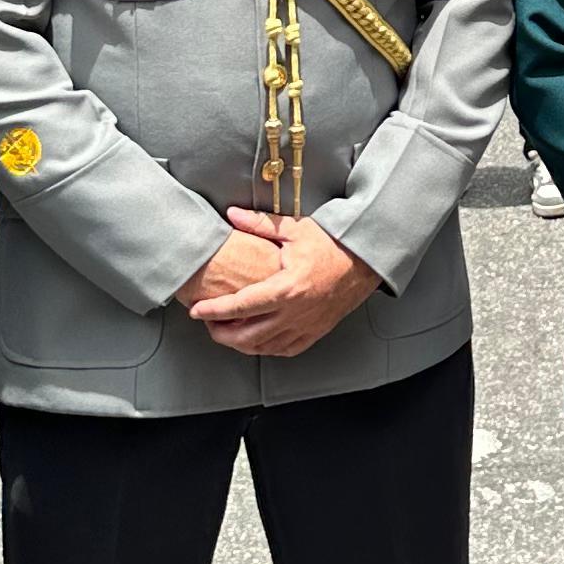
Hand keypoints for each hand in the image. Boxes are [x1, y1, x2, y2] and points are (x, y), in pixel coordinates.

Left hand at [180, 212, 378, 356]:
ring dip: (240, 343)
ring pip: (264, 347)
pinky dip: (265, 349)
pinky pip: (285, 349)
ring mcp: (306, 326)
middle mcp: (295, 312)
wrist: (366, 260)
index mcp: (287, 288)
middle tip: (208, 323)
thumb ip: (260, 224)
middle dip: (221, 333)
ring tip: (227, 331)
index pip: (241, 305)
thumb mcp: (296, 229)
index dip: (214, 311)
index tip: (196, 311)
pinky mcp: (315, 332)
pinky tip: (256, 340)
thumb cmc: (333, 245)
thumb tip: (232, 214)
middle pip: (247, 336)